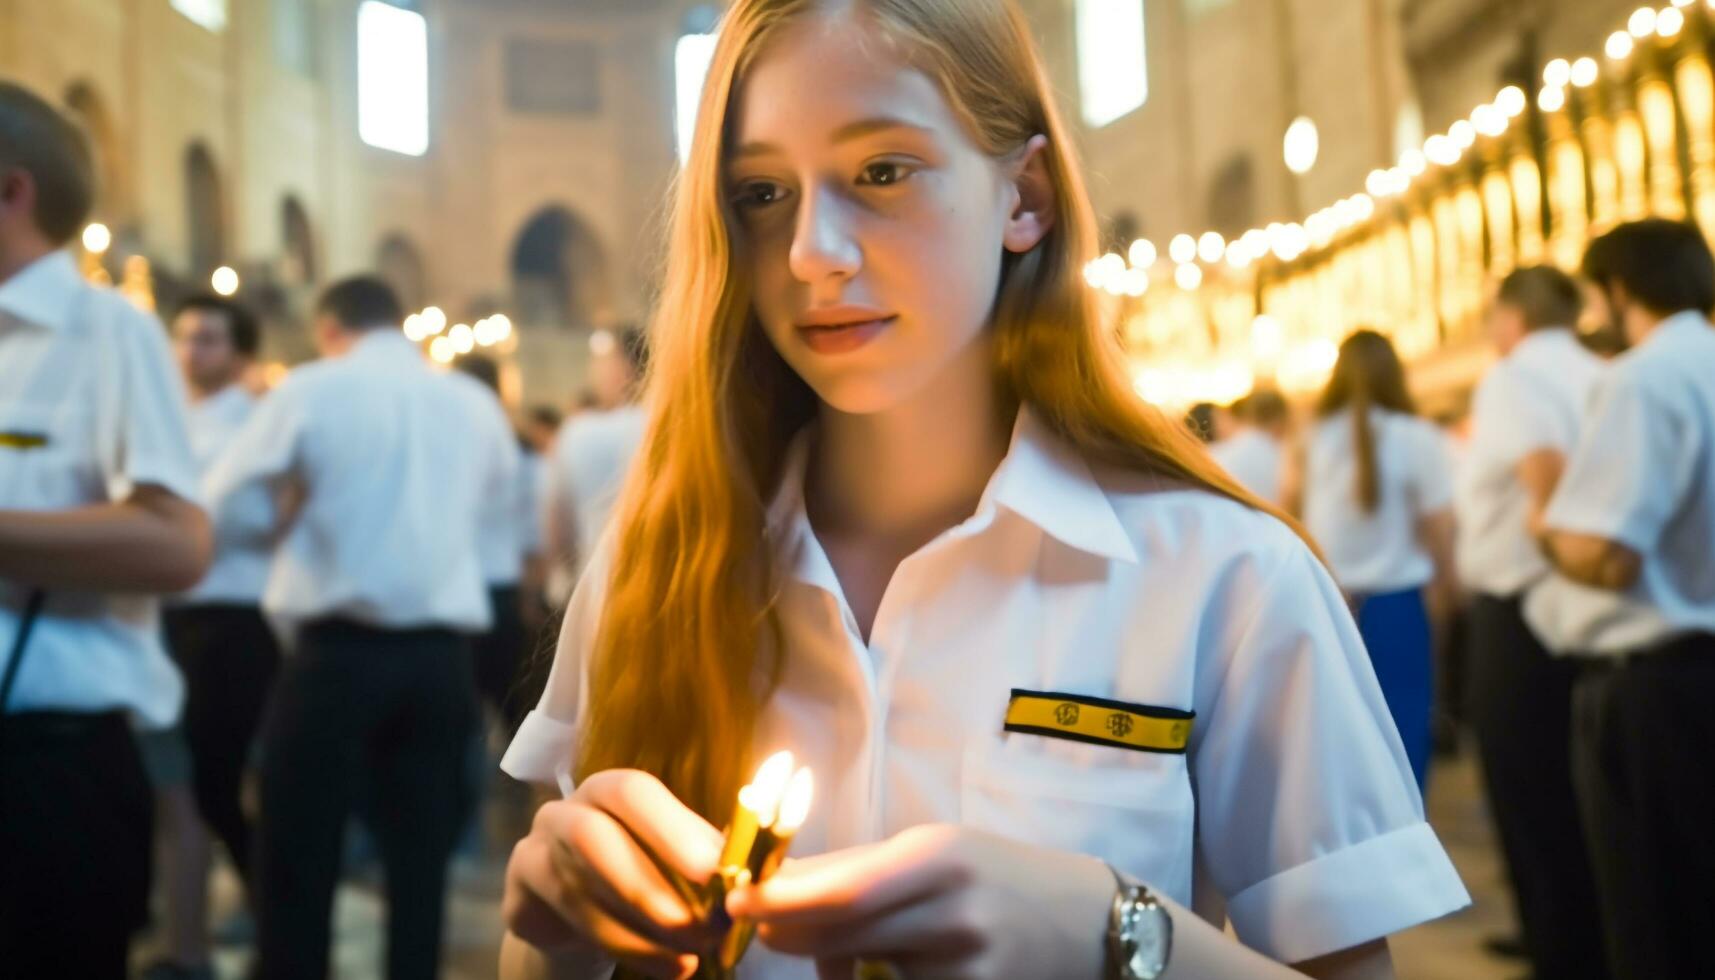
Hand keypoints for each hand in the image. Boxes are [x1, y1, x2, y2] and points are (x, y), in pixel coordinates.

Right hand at [502, 769, 724, 978]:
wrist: (580, 916)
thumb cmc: (642, 874)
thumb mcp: (676, 861)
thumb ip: (706, 858)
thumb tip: (756, 872)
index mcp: (610, 790)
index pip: (633, 792)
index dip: (673, 827)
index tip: (716, 869)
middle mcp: (565, 812)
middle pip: (594, 837)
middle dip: (650, 887)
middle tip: (703, 928)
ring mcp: (534, 852)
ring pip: (579, 890)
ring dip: (640, 932)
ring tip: (690, 960)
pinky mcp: (518, 899)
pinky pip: (565, 923)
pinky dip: (620, 948)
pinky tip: (665, 968)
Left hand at [727, 824, 1114, 979]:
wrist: (1091, 923)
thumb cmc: (995, 877)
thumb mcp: (936, 852)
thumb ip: (859, 868)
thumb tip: (775, 884)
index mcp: (939, 856)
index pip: (843, 887)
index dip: (781, 901)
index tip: (737, 901)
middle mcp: (953, 911)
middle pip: (841, 934)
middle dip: (789, 934)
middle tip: (766, 928)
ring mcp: (966, 968)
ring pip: (862, 973)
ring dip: (833, 965)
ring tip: (856, 948)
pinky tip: (899, 969)